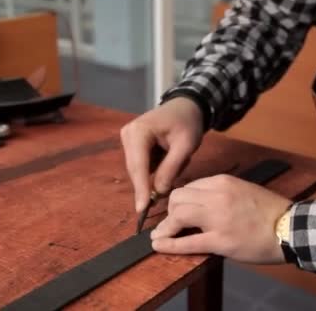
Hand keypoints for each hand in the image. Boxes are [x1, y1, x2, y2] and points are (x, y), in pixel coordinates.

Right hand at [120, 97, 203, 211]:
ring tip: (178, 160)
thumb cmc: (188, 123)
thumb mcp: (185, 146)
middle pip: (136, 170)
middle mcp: (128, 135)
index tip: (142, 209)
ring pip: (139, 170)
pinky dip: (156, 168)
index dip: (140, 189)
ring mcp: (128, 139)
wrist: (186, 106)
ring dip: (157, 174)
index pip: (138, 166)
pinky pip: (142, 165)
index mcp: (138, 132)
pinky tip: (171, 158)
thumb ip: (171, 168)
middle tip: (166, 195)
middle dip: (149, 184)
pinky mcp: (132, 145)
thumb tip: (158, 192)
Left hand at [150, 174, 291, 263]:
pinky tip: (159, 245)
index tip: (177, 211)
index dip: (179, 201)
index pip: (189, 186)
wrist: (290, 228)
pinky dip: (169, 244)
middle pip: (177, 198)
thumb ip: (219, 193)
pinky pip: (187, 242)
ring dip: (166, 227)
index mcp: (222, 182)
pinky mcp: (220, 240)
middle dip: (170, 212)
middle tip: (172, 224)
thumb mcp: (242, 190)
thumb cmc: (269, 211)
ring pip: (177, 215)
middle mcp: (217, 196)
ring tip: (162, 235)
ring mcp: (218, 218)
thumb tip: (197, 203)